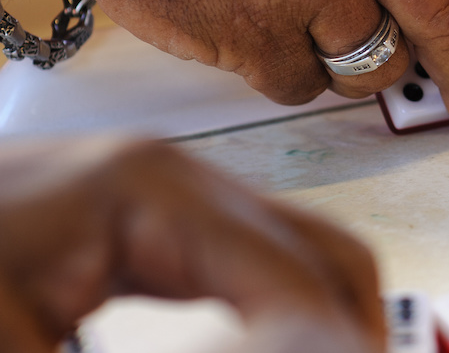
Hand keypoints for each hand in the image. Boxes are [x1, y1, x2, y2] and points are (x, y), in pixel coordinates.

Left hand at [0, 138, 382, 351]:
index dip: (327, 345)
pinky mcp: (150, 217)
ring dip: (325, 326)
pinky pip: (254, 263)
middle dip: (350, 334)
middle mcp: (178, 179)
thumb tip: (273, 352)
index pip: (292, 278)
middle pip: (321, 255)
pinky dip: (285, 316)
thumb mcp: (16, 349)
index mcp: (149, 193)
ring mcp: (169, 190)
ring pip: (300, 256)